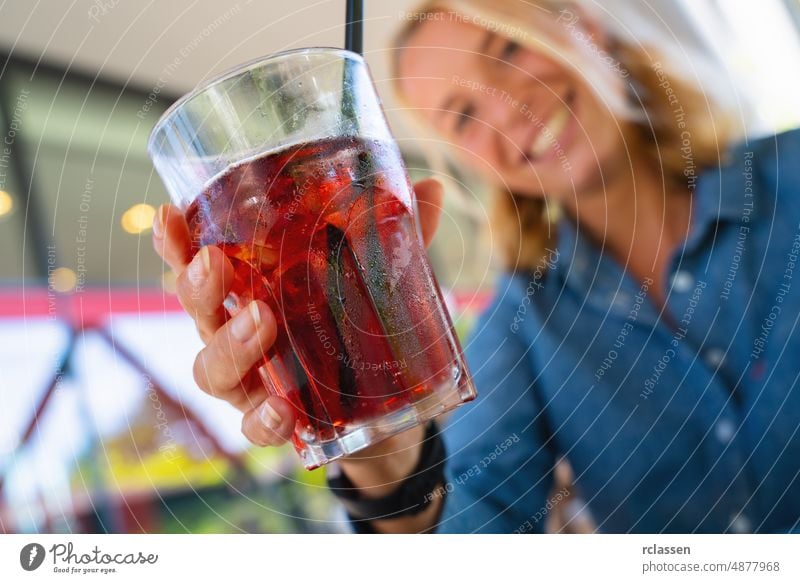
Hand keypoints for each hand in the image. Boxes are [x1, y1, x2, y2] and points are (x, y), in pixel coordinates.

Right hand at [151, 178, 444, 449]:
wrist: (391, 410)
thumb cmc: (364, 328)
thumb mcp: (382, 281)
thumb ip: (399, 239)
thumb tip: (432, 186)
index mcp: (254, 291)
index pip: (201, 262)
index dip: (176, 242)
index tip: (168, 213)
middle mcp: (240, 334)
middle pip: (198, 312)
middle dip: (197, 288)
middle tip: (214, 264)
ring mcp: (254, 382)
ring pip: (212, 370)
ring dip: (229, 346)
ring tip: (261, 321)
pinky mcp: (279, 424)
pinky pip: (253, 427)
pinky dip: (264, 419)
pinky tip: (284, 409)